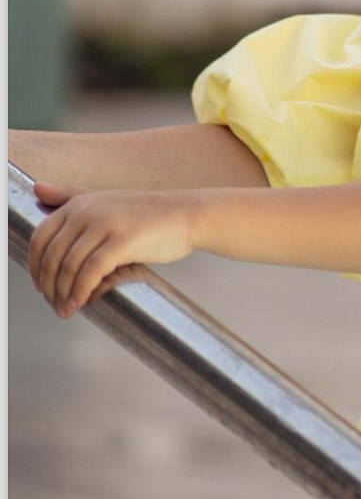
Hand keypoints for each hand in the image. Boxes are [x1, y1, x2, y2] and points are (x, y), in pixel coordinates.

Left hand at [27, 181, 195, 316]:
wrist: (186, 215)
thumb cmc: (147, 214)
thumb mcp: (105, 201)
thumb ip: (70, 195)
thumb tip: (37, 188)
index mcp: (79, 202)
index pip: (41, 237)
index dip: (35, 266)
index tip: (41, 286)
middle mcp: (87, 210)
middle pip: (52, 255)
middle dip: (49, 285)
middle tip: (54, 304)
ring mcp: (104, 224)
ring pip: (69, 265)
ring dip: (63, 293)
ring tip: (66, 310)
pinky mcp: (122, 241)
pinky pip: (91, 271)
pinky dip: (82, 290)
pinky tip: (82, 303)